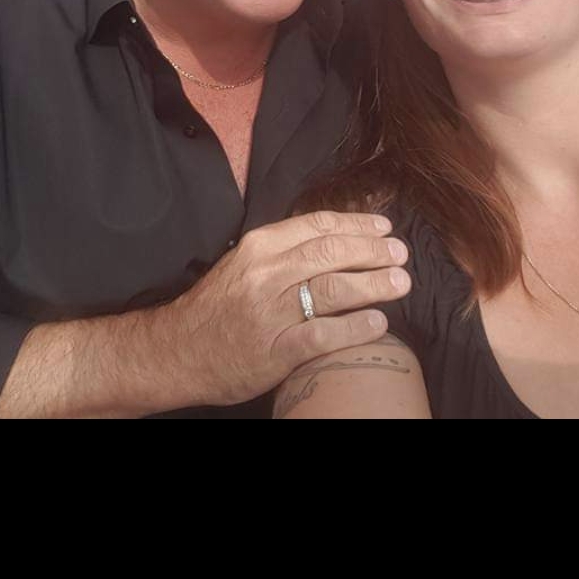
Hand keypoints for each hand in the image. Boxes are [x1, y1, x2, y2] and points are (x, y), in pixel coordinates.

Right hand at [157, 210, 410, 408]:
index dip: (357, 225)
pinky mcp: (276, 350)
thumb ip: (282, 252)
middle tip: (401, 255)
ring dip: (374, 285)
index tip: (383, 229)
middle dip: (374, 252)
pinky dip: (355, 328)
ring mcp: (270, 313)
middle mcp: (265, 275)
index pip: (317, 226)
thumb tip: (336, 241)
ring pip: (334, 290)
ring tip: (400, 283)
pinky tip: (378, 323)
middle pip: (332, 253)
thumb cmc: (216, 309)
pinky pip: (324, 335)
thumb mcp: (242, 265)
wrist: (177, 352)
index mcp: (258, 247)